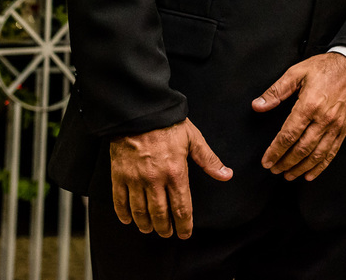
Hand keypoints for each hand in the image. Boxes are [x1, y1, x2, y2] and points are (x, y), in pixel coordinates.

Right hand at [109, 118, 231, 238]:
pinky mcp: (119, 175)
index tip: (185, 234)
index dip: (184, 225)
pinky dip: (123, 214)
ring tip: (149, 229)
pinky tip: (128, 219)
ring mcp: (135, 179)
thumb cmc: (169, 124)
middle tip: (167, 233)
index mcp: (176, 172)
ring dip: (145, 225)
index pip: (182, 208)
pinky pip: (119, 201)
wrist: (140, 111)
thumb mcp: (193, 139)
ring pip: (140, 212)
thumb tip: (226, 175)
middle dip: (165, 228)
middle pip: (160, 215)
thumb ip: (209, 160)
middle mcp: (155, 180)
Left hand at [252, 53, 345, 180]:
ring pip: (317, 155)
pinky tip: (310, 174)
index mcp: (309, 105)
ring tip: (288, 175)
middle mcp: (324, 119)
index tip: (266, 161)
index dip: (276, 151)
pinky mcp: (344, 129)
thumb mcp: (296, 72)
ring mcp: (336, 126)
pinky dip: (320, 166)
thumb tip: (258, 105)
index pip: (289, 135)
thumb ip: (276, 91)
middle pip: (302, 149)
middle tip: (274, 170)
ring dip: (301, 168)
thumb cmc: (324, 68)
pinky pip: (332, 152)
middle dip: (286, 163)